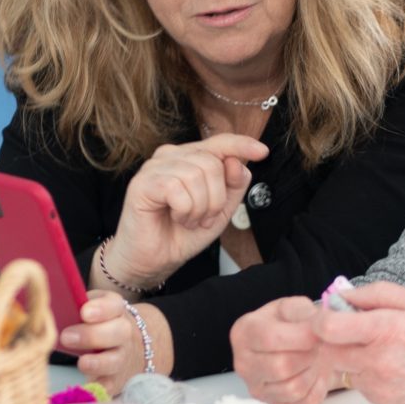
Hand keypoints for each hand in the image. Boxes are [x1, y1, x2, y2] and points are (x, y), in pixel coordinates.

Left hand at [60, 292, 172, 387]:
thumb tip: (46, 304)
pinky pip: (110, 385)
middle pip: (117, 332)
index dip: (101, 309)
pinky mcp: (116, 379)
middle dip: (93, 335)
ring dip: (98, 362)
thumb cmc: (98, 322)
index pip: (114, 305)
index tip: (84, 312)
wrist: (128, 345)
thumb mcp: (91, 306)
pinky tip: (88, 388)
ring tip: (81, 363)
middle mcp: (123, 333)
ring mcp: (122, 357)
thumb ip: (74, 304)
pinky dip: (100, 388)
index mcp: (115, 310)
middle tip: (67, 337)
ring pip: (116, 360)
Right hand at [103, 135, 270, 286]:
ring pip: (196, 175)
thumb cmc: (182, 234)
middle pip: (212, 163)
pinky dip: (184, 210)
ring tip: (189, 220)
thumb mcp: (220, 211)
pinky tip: (176, 218)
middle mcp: (171, 156)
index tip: (262, 152)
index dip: (241, 145)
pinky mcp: (142, 182)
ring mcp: (154, 167)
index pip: (219, 143)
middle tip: (204, 218)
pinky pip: (177, 188)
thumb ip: (233, 186)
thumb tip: (238, 163)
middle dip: (216, 198)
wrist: (155, 260)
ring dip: (200, 207)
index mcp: (189, 158)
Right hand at [231, 296, 333, 403]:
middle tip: (316, 346)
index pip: (270, 338)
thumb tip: (318, 324)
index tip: (317, 332)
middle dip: (309, 356)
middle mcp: (243, 364)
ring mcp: (256, 389)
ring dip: (313, 373)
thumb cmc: (291, 325)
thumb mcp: (293, 306)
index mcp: (244, 332)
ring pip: (293, 389)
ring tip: (314, 359)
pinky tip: (315, 375)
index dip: (301, 336)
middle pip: (281, 367)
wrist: (294, 346)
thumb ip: (303, 311)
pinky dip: (316, 391)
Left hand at [313, 282, 404, 403]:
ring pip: (345, 368)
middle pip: (330, 350)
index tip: (328, 314)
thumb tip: (345, 294)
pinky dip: (369, 373)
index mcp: (389, 330)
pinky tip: (395, 365)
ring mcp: (382, 386)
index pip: (329, 328)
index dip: (321, 319)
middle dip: (336, 338)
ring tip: (386, 348)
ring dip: (354, 356)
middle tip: (357, 329)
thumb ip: (377, 294)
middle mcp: (381, 361)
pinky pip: (361, 384)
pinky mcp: (385, 403)